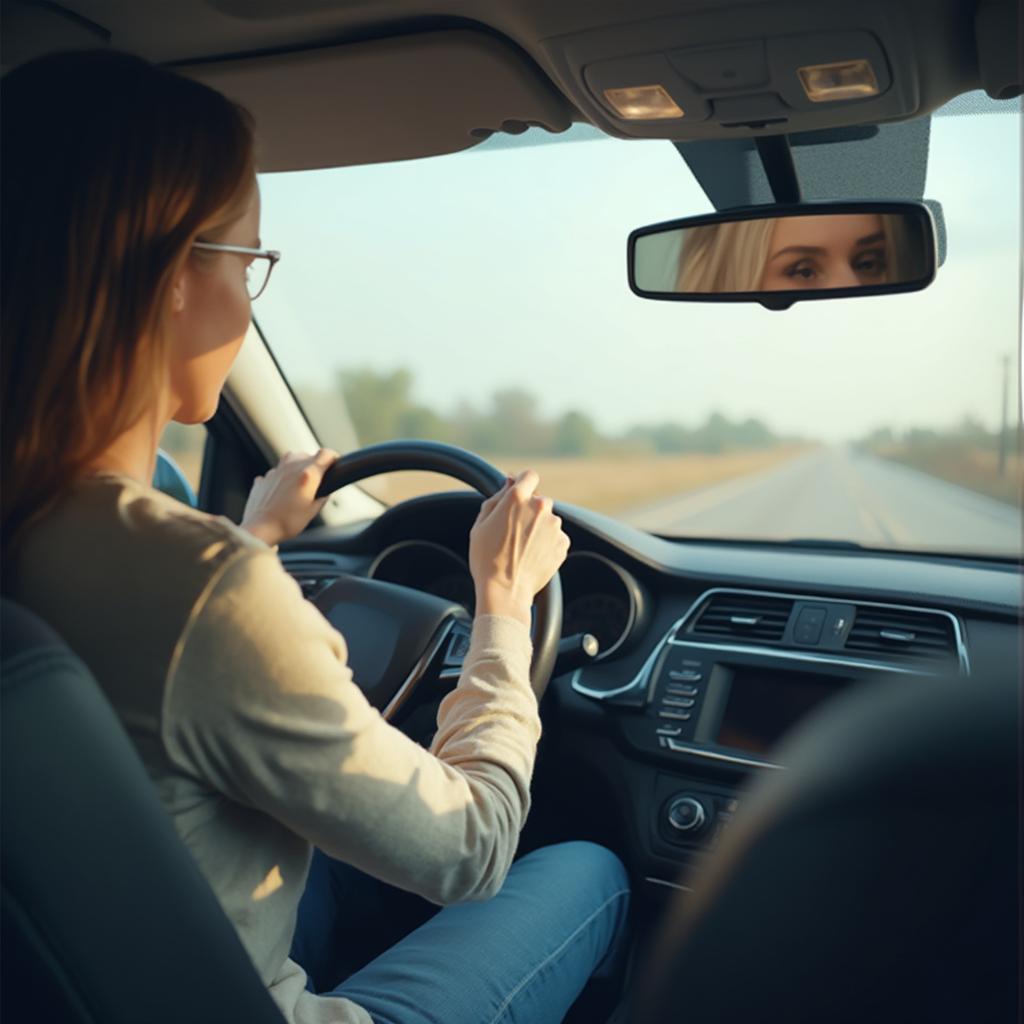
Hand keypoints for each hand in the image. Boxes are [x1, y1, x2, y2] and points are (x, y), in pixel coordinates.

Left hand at [241, 448, 338, 546]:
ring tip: (299, 483)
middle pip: (308, 455)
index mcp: (307, 475)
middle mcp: (291, 468)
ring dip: (298, 467)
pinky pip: (276, 473)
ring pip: (291, 460)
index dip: (333, 457)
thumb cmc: (286, 523)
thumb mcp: (313, 511)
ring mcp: (275, 472)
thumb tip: (325, 490)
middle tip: (317, 479)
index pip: (325, 454)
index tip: (335, 462)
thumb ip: (322, 496)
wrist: (260, 529)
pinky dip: (281, 479)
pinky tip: (282, 492)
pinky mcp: (263, 479)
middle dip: (315, 464)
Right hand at [469, 470, 569, 626]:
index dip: (523, 483)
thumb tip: (509, 482)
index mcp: (518, 498)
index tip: (519, 493)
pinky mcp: (563, 543)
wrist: (505, 591)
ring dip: (539, 528)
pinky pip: (556, 537)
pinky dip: (547, 543)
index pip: (529, 476)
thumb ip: (496, 498)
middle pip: (539, 500)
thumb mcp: (480, 525)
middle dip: (529, 510)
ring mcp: (554, 526)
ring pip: (548, 520)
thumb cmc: (486, 559)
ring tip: (522, 548)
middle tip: (513, 531)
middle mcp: (540, 507)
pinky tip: (532, 556)